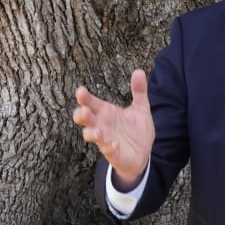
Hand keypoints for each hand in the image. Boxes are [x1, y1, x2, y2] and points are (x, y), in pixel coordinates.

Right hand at [73, 69, 154, 185]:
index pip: (90, 103)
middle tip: (84, 110)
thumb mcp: (141, 108)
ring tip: (99, 131)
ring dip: (92, 132)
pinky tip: (114, 144)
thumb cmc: (136, 130)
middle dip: (81, 114)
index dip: (84, 97)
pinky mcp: (113, 153)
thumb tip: (139, 71)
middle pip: (83, 118)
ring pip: (90, 135)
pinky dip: (109, 147)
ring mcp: (105, 139)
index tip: (81, 90)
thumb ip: (139, 91)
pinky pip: (107, 150)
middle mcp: (101, 125)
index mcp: (106, 112)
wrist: (143, 153)